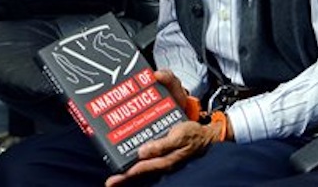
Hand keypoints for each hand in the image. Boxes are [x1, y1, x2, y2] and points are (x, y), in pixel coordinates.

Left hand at [104, 70, 226, 186]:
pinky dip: (139, 161)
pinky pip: (149, 162)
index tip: (113, 181)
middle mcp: (162, 163)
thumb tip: (142, 152)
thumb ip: (162, 145)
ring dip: (130, 170)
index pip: (141, 169)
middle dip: (124, 177)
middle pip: (139, 172)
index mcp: (164, 161)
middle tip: (110, 182)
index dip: (126, 174)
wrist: (207, 137)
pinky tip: (132, 158)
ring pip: (143, 168)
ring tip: (116, 172)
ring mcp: (163, 161)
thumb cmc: (193, 135)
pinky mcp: (164, 156)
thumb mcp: (179, 137)